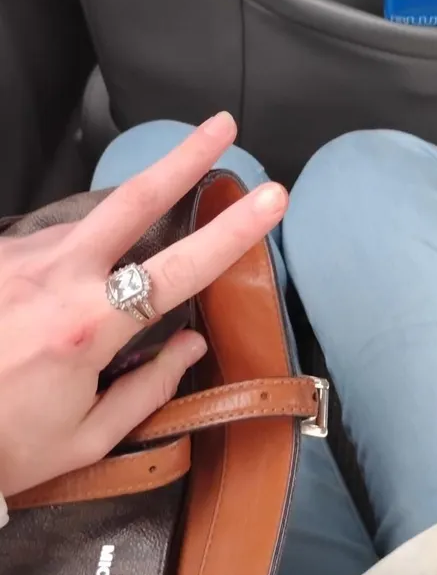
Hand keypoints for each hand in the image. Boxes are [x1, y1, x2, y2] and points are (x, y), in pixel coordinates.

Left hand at [0, 113, 286, 497]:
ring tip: (112, 277)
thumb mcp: (86, 439)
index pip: (179, 269)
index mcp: (86, 330)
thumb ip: (148, 388)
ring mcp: (18, 261)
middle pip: (130, 201)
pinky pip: (52, 242)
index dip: (233, 232)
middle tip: (221, 125)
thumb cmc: (6, 448)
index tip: (271, 198)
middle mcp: (53, 280)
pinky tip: (65, 287)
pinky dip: (74, 253)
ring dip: (119, 228)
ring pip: (89, 223)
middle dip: (182, 158)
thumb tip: (192, 342)